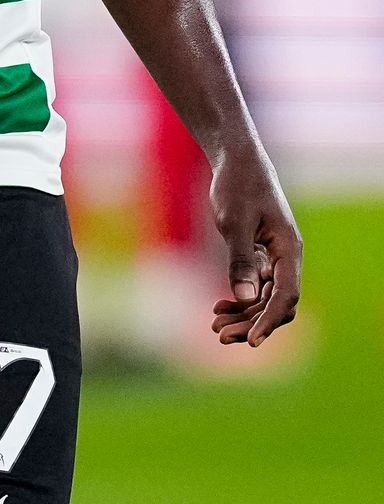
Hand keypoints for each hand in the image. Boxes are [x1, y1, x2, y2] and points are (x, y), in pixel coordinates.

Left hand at [208, 145, 302, 347]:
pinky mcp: (259, 255)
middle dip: (251, 323)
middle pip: (275, 304)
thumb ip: (240, 260)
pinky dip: (239, 300)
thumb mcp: (235, 222)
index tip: (252, 343)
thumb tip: (244, 298)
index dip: (269, 321)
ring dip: (243, 315)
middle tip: (220, 336)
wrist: (236, 160)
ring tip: (216, 326)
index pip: (285, 296)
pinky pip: (255, 287)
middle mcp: (285, 258)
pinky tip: (219, 307)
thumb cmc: (238, 185)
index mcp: (288, 250)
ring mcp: (273, 258)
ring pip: (264, 299)